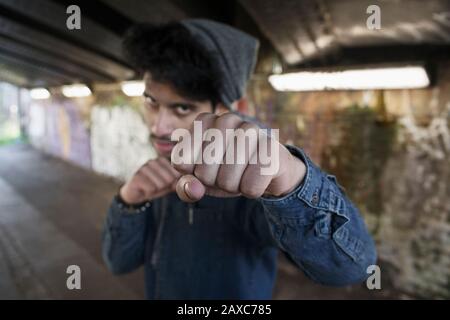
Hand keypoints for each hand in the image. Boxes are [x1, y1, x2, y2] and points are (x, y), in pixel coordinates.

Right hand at [119, 157, 180, 204]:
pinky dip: (149, 193)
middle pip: (170, 179)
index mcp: (162, 160)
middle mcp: (152, 161)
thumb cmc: (154, 187)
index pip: (177, 173)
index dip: (173, 183)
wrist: (135, 194)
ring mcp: (143, 168)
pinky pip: (151, 188)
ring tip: (150, 187)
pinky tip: (144, 190)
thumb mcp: (168, 184)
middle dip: (165, 186)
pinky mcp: (136, 177)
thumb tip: (191, 180)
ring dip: (156, 190)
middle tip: (156, 186)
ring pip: (161, 184)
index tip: (165, 184)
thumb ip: (178, 180)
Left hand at [171, 113, 305, 201]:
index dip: (193, 173)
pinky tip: (258, 177)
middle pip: (204, 172)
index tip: (206, 166)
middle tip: (226, 172)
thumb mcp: (201, 180)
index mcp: (204, 121)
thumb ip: (186, 187)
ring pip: (227, 180)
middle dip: (213, 182)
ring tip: (242, 174)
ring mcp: (251, 129)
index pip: (182, 161)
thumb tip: (193, 188)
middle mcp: (226, 119)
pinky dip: (251, 191)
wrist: (267, 169)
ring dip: (233, 187)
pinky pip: (250, 185)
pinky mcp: (271, 147)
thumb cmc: (227, 170)